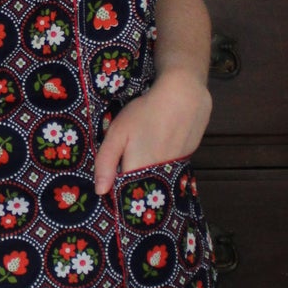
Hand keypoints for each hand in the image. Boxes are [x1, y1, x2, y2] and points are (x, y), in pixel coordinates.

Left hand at [93, 67, 212, 197]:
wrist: (184, 96)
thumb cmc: (146, 112)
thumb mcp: (118, 133)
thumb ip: (106, 162)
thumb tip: (100, 191)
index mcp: (138, 171)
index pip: (124, 192)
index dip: (115, 188)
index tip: (110, 180)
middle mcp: (159, 176)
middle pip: (142, 186)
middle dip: (132, 180)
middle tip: (128, 158)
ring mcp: (176, 168)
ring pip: (156, 177)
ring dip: (148, 171)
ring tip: (145, 148)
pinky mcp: (187, 158)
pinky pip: (170, 168)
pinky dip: (162, 162)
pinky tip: (160, 144)